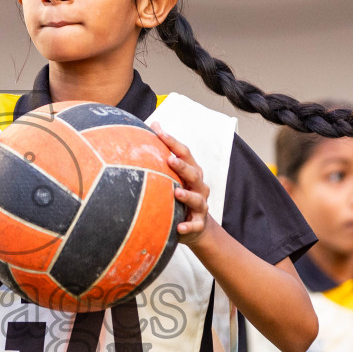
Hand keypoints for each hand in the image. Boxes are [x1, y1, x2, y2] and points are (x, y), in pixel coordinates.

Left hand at [152, 125, 211, 245]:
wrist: (194, 226)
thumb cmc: (179, 194)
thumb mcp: (173, 176)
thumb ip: (164, 154)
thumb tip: (152, 124)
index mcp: (192, 172)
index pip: (184, 153)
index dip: (172, 142)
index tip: (158, 131)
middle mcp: (198, 186)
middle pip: (193, 173)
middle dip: (182, 166)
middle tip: (169, 160)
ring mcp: (200, 205)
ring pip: (197, 199)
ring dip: (187, 195)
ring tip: (176, 192)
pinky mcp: (198, 223)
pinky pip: (195, 225)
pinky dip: (188, 226)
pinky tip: (179, 226)